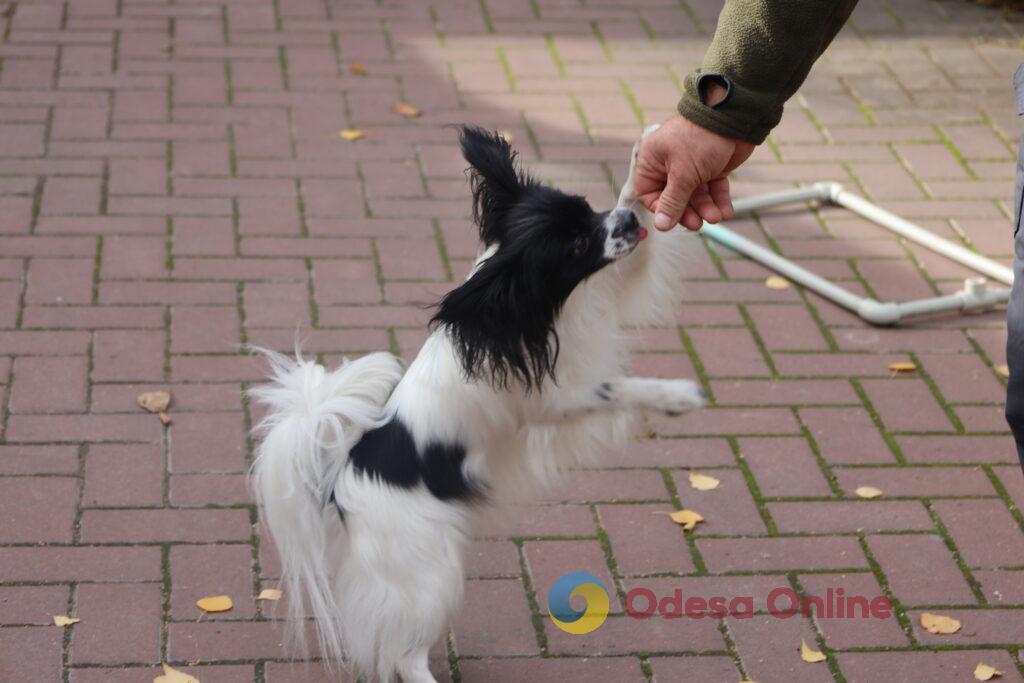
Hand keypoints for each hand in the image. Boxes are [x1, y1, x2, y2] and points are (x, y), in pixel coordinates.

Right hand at [634, 110, 754, 230]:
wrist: (734, 118)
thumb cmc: (700, 138)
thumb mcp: (683, 174)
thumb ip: (672, 201)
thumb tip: (660, 226)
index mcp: (653, 161)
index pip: (649, 194)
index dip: (661, 208)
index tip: (675, 218)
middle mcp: (669, 165)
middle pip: (673, 198)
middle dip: (688, 212)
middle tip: (698, 222)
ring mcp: (691, 167)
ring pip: (695, 196)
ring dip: (705, 209)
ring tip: (716, 216)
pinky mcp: (710, 168)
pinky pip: (711, 190)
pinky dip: (718, 200)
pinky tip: (725, 210)